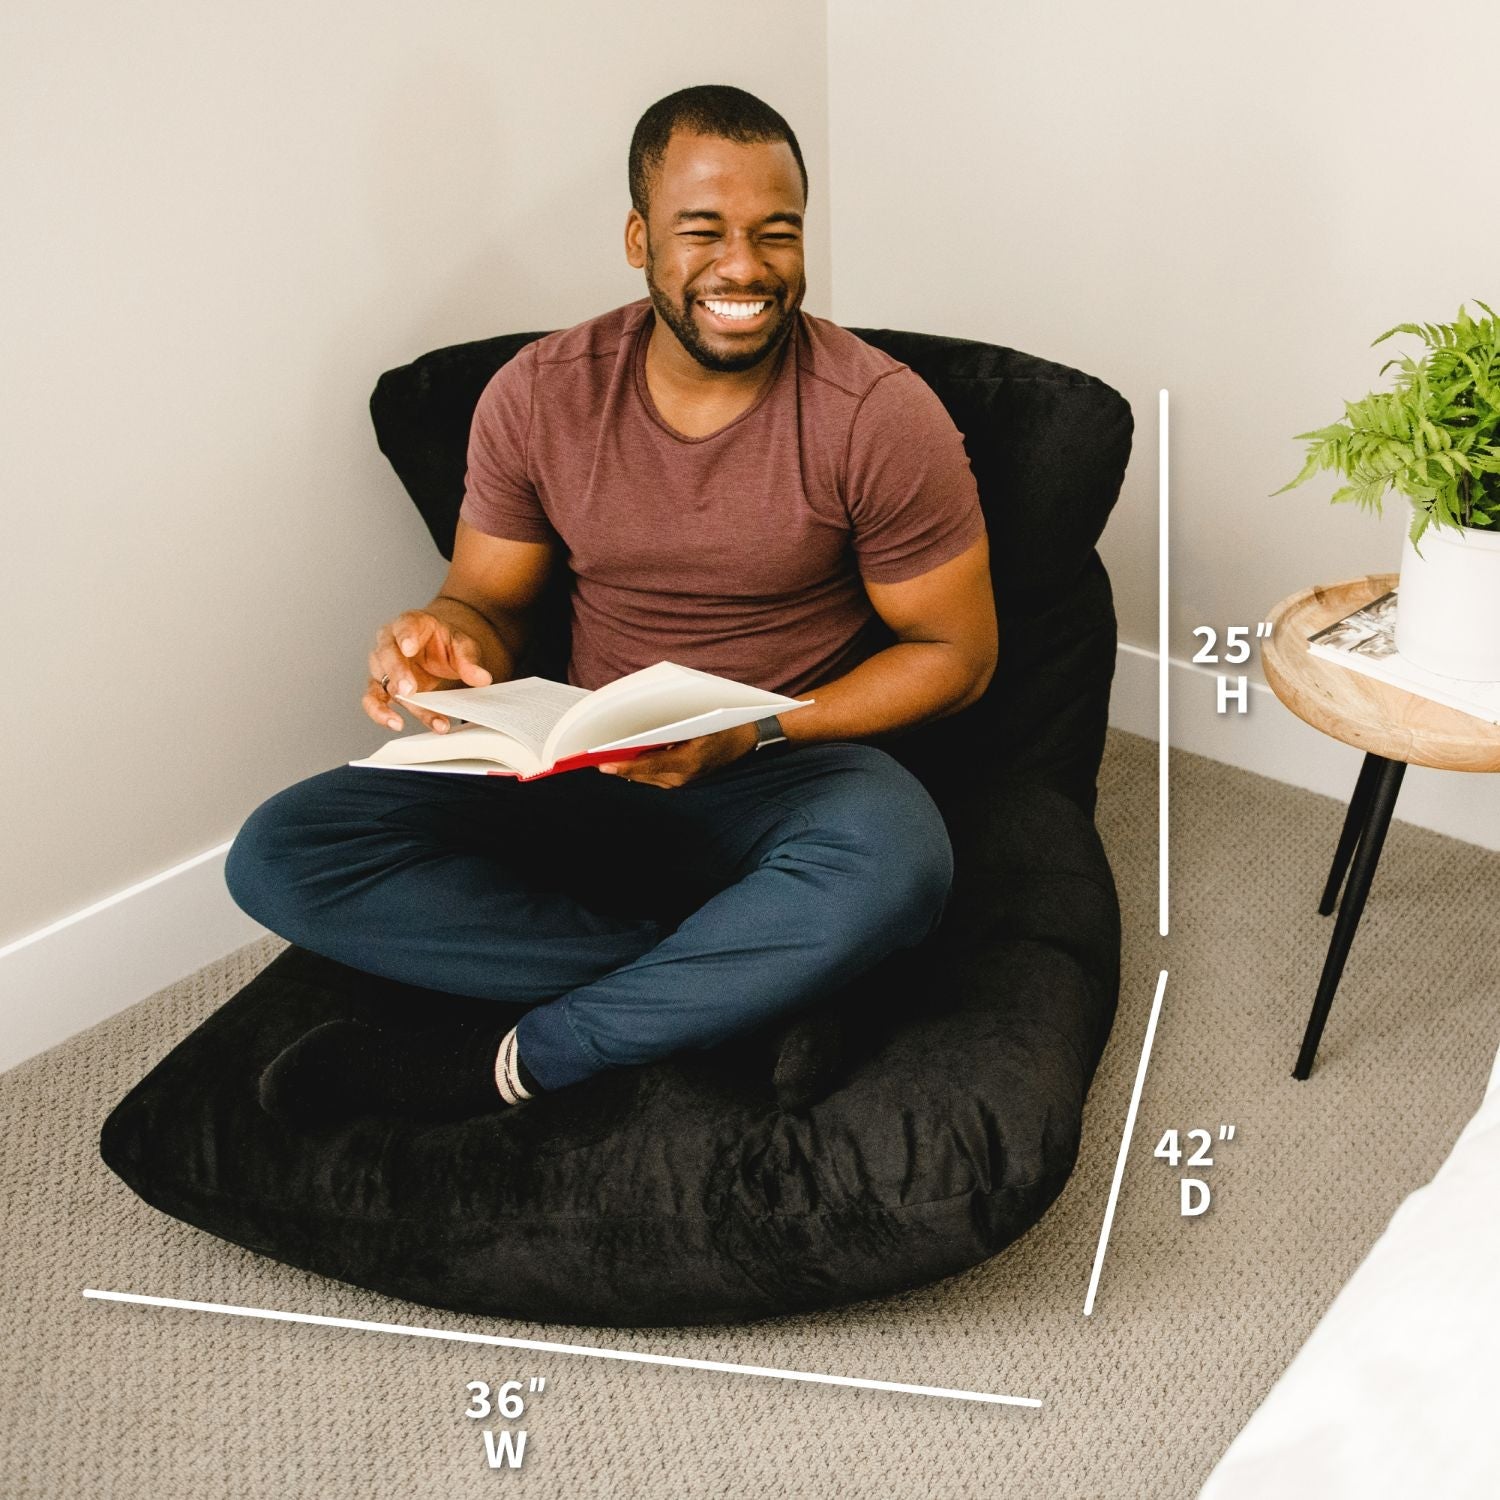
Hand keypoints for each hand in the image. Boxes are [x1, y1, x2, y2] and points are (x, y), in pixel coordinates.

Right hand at [364, 609, 493, 732]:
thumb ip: (469, 660)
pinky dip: (381, 713)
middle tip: (409, 690)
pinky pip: (374, 700)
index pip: (405, 626)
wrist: (438, 648)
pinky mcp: (383, 686)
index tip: (409, 647)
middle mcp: (390, 642)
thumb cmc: (444, 642)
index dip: (406, 637)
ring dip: (386, 703)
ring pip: (378, 682)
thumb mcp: (461, 645)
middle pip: (386, 655)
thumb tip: (482, 679)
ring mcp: (382, 665)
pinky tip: (396, 724)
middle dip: (397, 673)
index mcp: (410, 623)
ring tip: (398, 721)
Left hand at [597, 722, 758, 788]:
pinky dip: (637, 767)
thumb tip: (637, 730)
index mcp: (687, 762)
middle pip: (640, 774)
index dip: (622, 765)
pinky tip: (624, 757)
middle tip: (592, 758)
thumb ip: (668, 728)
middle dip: (617, 766)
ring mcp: (681, 781)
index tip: (601, 763)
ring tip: (602, 756)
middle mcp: (682, 777)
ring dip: (626, 767)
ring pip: (644, 776)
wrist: (747, 738)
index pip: (646, 766)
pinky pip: (652, 775)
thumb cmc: (723, 724)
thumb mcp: (697, 721)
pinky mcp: (680, 779)